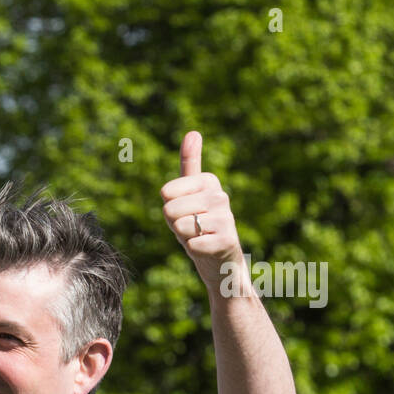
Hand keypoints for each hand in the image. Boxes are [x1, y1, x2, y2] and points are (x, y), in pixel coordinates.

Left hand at [160, 131, 247, 293]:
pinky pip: (192, 244)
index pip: (166, 193)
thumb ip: (189, 164)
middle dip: (175, 224)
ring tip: (199, 237)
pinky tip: (207, 249)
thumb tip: (193, 132)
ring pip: (180, 226)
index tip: (185, 212)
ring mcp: (226, 217)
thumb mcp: (189, 194)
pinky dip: (194, 250)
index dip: (169, 208)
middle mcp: (220, 195)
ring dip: (184, 238)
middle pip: (169, 209)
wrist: (220, 261)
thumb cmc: (199, 225)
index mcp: (208, 181)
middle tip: (191, 228)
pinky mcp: (228, 240)